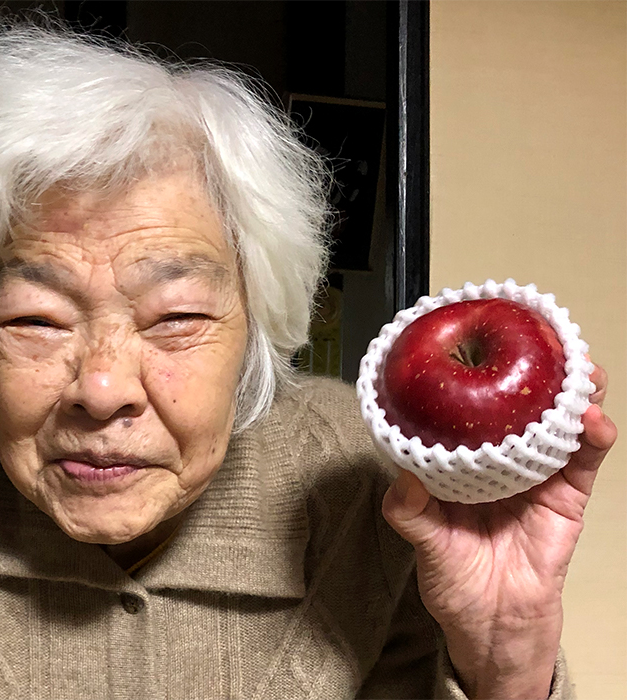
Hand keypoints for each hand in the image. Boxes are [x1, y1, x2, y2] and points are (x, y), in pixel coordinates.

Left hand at [382, 363, 616, 698]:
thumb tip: (402, 479)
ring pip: (556, 425)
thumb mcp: (423, 544)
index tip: (475, 344)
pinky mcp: (567, 498)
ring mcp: (535, 477)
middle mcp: (497, 463)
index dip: (474, 379)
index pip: (466, 413)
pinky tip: (591, 419)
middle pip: (518, 409)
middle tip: (541, 341)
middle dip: (532, 374)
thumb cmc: (453, 582)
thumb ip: (410, 513)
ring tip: (578, 369)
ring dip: (571, 394)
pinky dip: (591, 437)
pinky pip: (583, 462)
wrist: (494, 627)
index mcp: (460, 465)